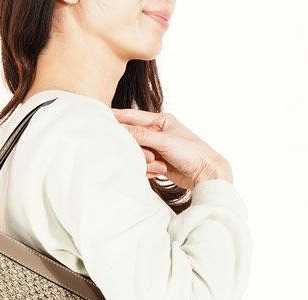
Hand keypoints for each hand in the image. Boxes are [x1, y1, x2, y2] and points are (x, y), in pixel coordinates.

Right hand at [111, 108, 233, 190]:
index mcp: (161, 121)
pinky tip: (161, 171)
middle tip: (151, 157)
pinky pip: (142, 165)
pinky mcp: (157, 162)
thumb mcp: (164, 142)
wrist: (206, 174)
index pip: (133, 117)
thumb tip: (120, 128)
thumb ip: (141, 135)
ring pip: (137, 154)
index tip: (101, 118)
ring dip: (146, 163)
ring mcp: (157, 148)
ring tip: (161, 166)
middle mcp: (158, 133)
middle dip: (139, 150)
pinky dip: (150, 170)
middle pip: (133, 139)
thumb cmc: (192, 153)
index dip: (117, 118)